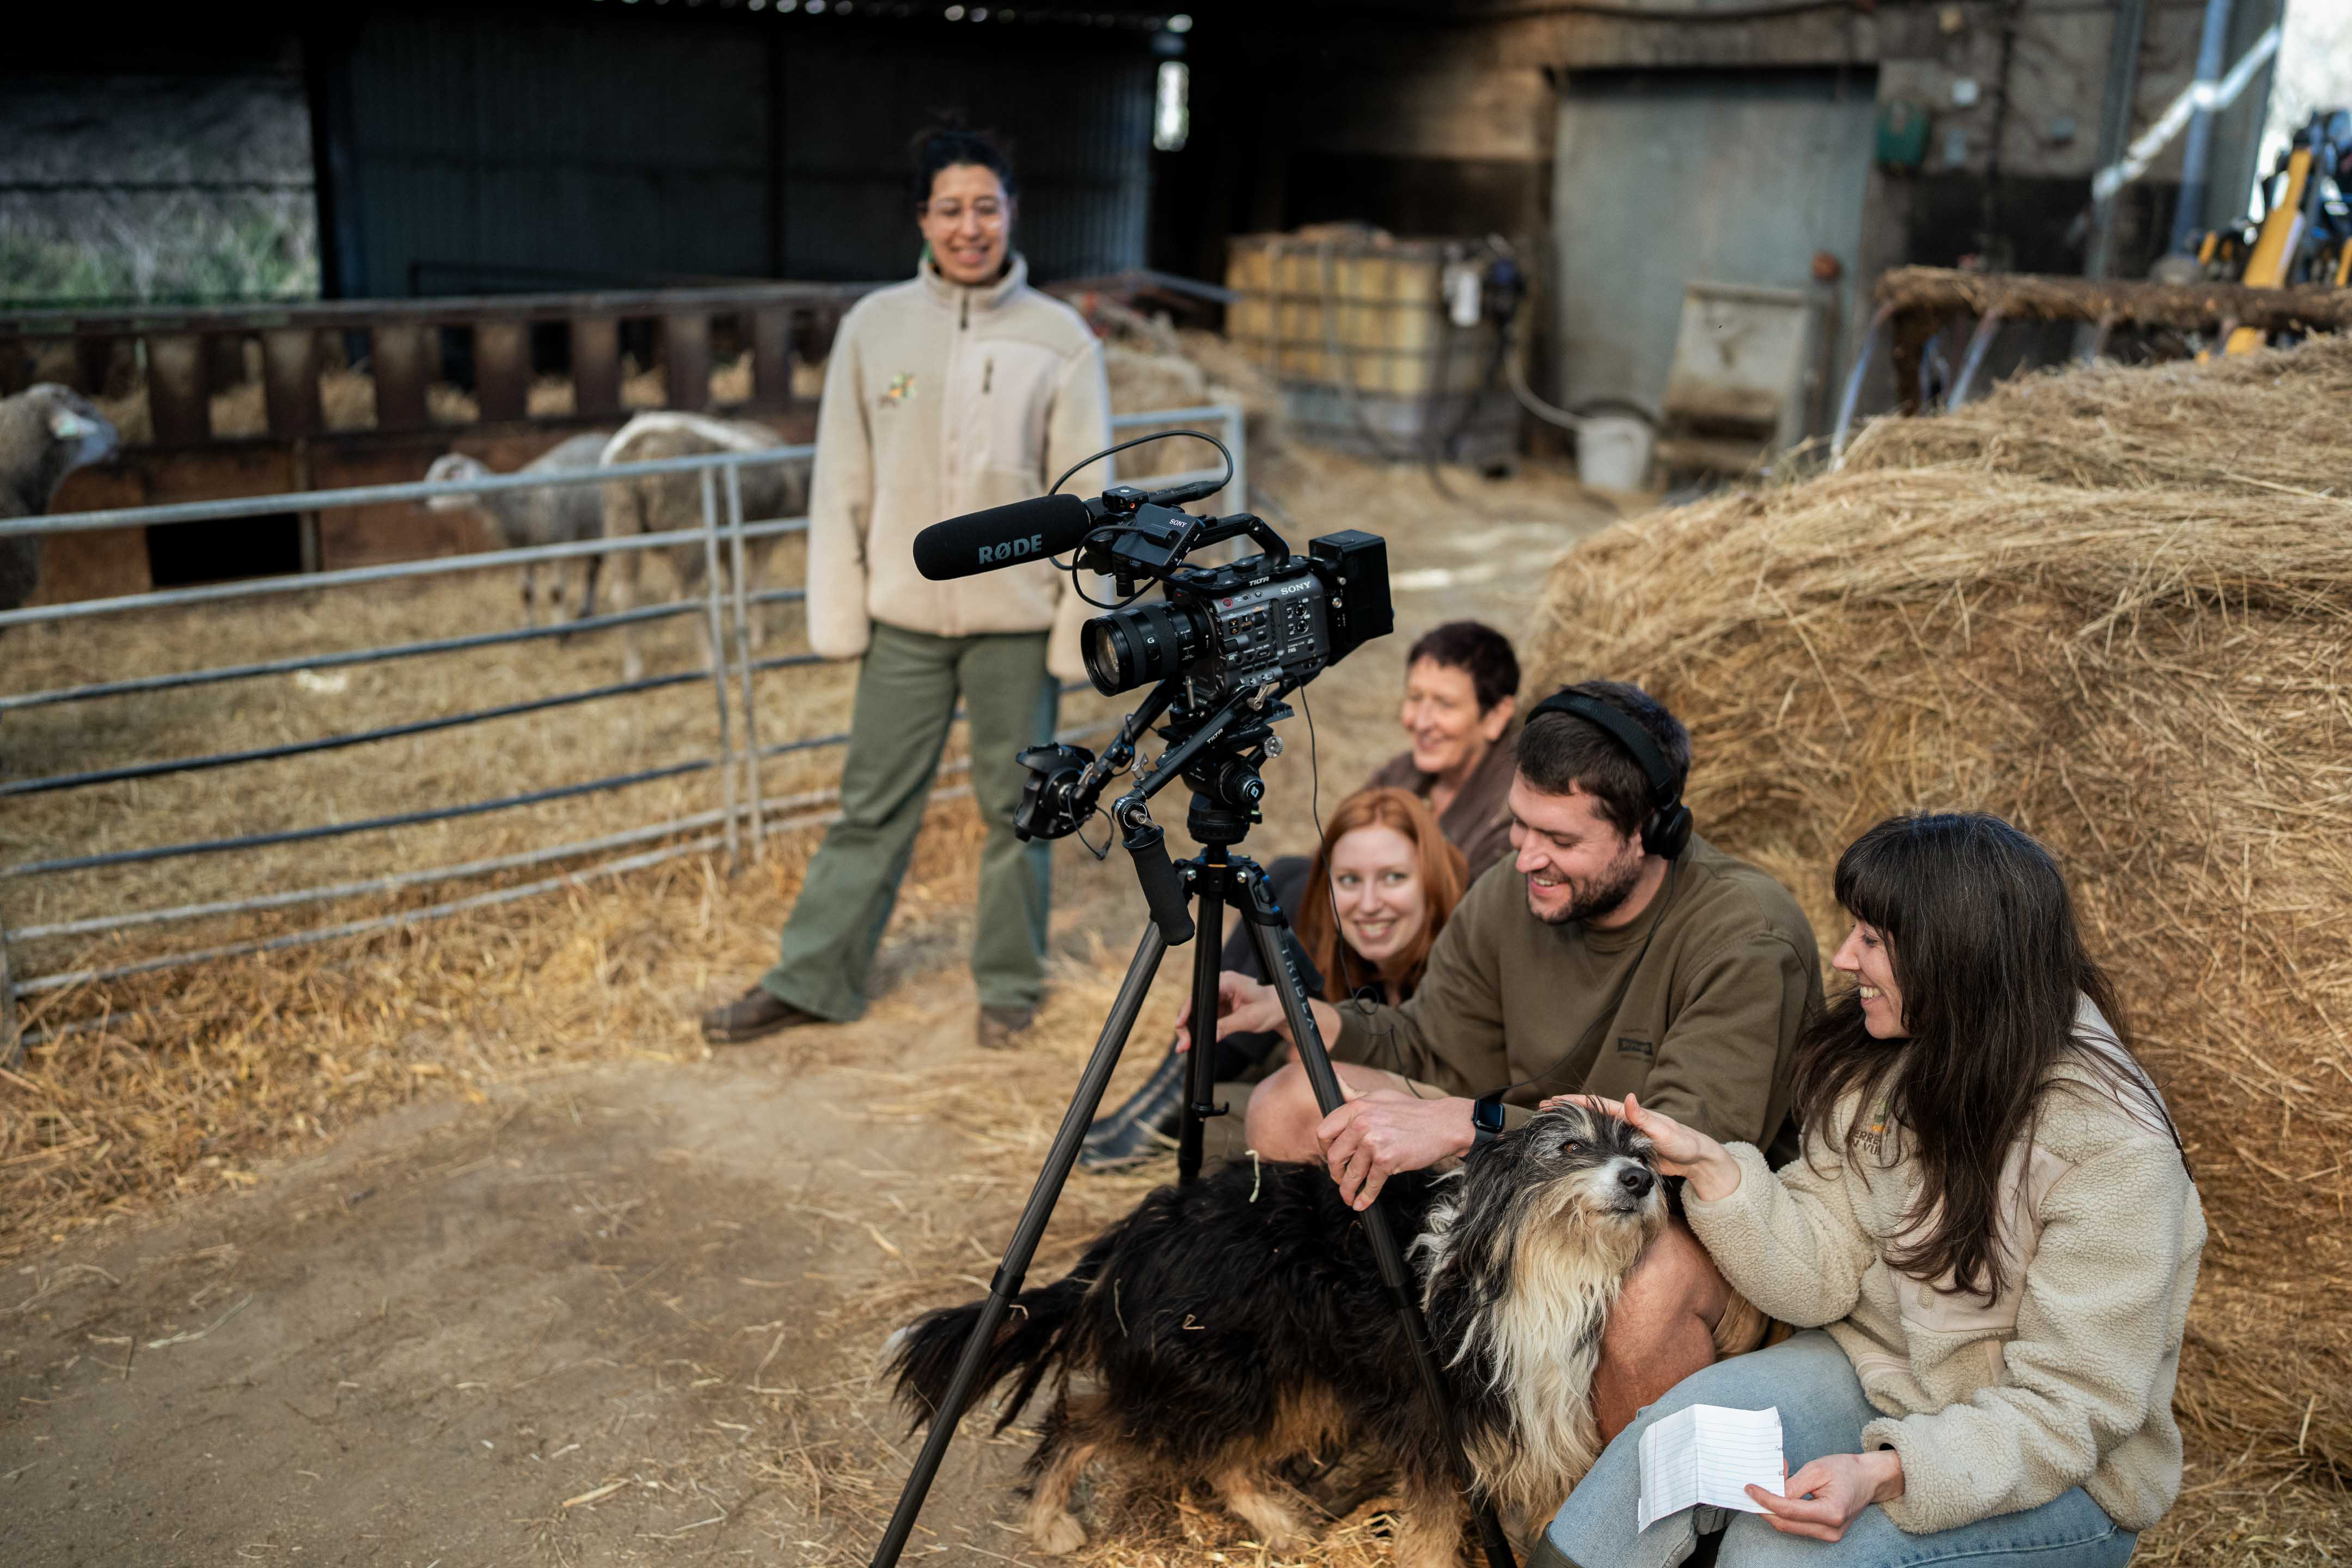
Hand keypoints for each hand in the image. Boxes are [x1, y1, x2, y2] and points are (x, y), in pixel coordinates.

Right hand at [1174, 972, 1286, 1053]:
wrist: (1283, 1010)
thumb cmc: (1272, 1008)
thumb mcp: (1249, 1019)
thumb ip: (1227, 1026)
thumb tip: (1210, 1037)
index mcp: (1226, 982)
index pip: (1199, 995)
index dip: (1187, 1011)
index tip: (1180, 1026)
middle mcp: (1219, 986)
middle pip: (1194, 1005)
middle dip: (1187, 1026)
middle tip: (1183, 1046)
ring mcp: (1219, 996)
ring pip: (1197, 1013)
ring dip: (1192, 1030)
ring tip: (1186, 1046)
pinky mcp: (1221, 1007)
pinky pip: (1206, 1018)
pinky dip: (1201, 1030)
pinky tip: (1196, 1041)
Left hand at [1316, 1090, 1474, 1210]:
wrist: (1442, 1124)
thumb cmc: (1411, 1111)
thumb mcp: (1379, 1096)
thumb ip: (1353, 1094)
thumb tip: (1335, 1079)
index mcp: (1356, 1107)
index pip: (1324, 1131)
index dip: (1324, 1149)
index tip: (1331, 1157)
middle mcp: (1362, 1123)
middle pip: (1333, 1156)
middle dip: (1335, 1173)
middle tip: (1340, 1179)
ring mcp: (1373, 1142)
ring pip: (1350, 1174)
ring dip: (1347, 1190)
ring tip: (1349, 1196)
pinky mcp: (1386, 1160)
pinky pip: (1370, 1184)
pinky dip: (1365, 1198)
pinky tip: (1362, 1203)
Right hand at [1539, 1091, 1740, 1200]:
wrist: (1697, 1159)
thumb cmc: (1683, 1142)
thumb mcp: (1664, 1130)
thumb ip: (1644, 1117)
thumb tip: (1629, 1098)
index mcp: (1631, 1114)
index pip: (1598, 1104)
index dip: (1576, 1102)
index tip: (1554, 1100)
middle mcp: (1625, 1122)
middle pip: (1591, 1114)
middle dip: (1568, 1110)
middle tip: (1544, 1109)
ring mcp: (1625, 1136)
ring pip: (1595, 1128)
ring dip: (1575, 1125)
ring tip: (1554, 1125)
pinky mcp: (1628, 1150)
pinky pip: (1603, 1143)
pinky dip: (1588, 1140)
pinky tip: (1577, 1146)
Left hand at [1747, 1450, 1903, 1541]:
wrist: (1868, 1479)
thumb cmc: (1846, 1470)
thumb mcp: (1817, 1469)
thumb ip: (1793, 1485)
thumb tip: (1771, 1494)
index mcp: (1832, 1512)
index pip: (1789, 1511)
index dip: (1766, 1500)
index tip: (1749, 1489)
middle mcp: (1831, 1530)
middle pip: (1786, 1523)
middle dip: (1765, 1507)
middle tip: (1752, 1489)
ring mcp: (1829, 1535)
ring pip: (1789, 1527)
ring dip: (1773, 1509)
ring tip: (1768, 1486)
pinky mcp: (1825, 1533)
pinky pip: (1797, 1525)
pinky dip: (1784, 1512)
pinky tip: (1780, 1495)